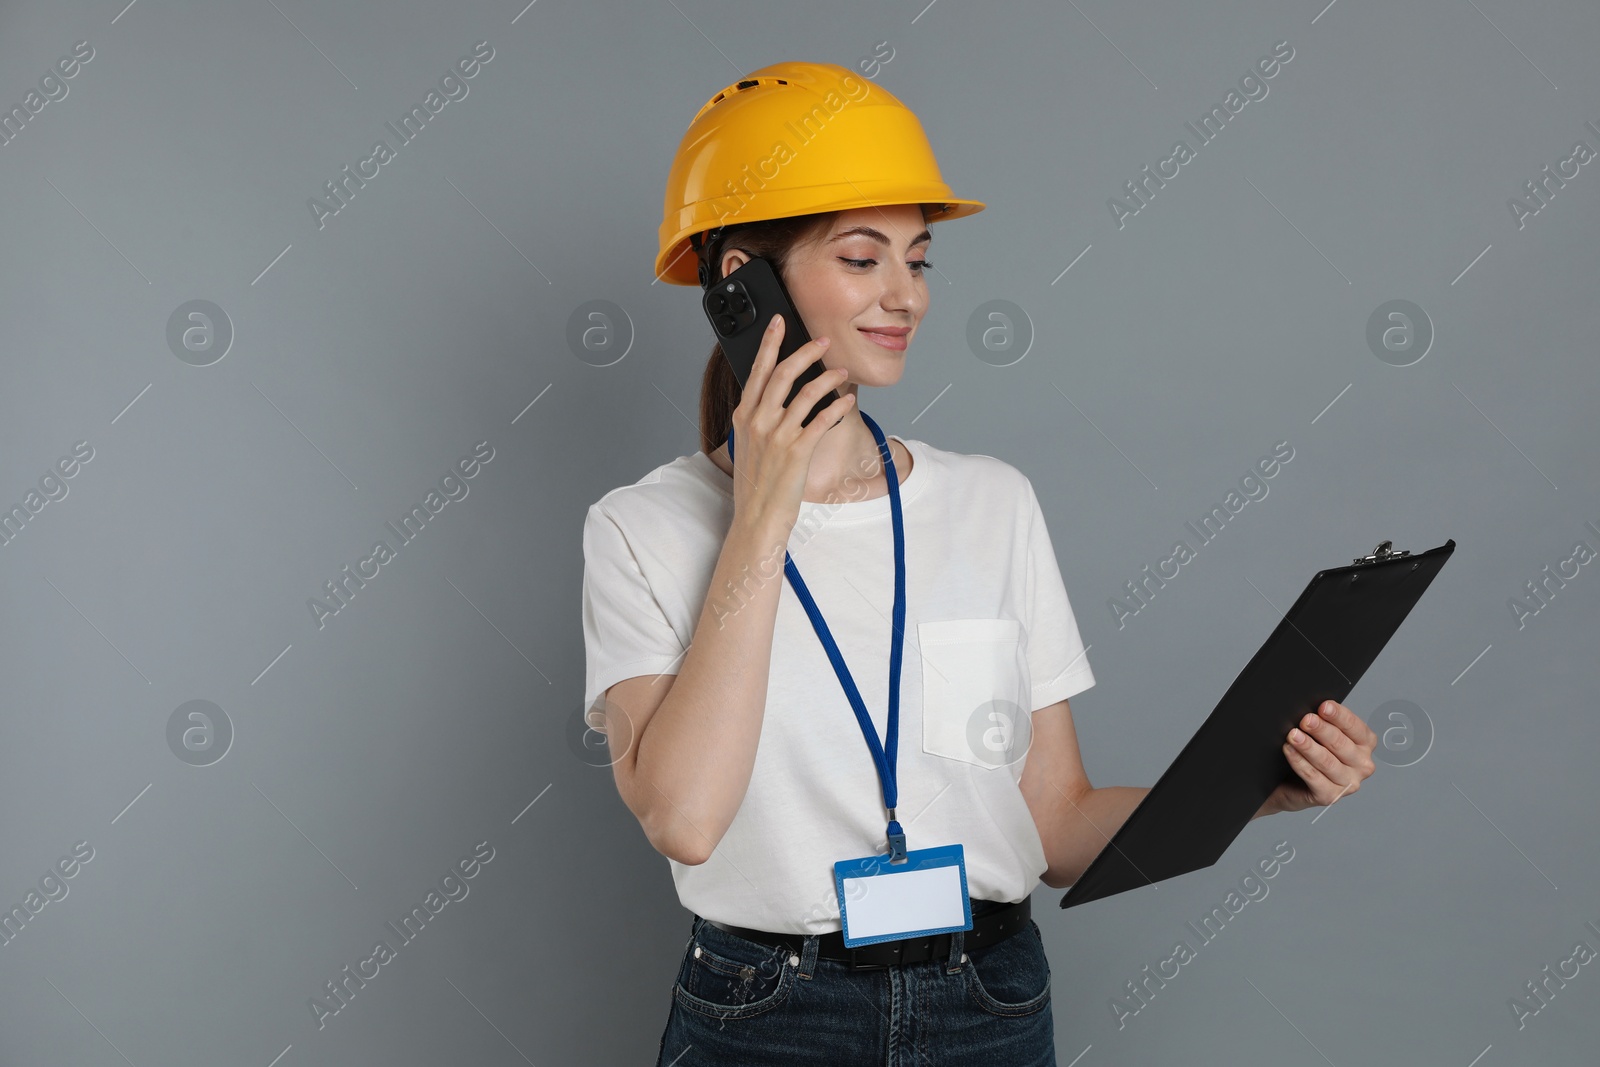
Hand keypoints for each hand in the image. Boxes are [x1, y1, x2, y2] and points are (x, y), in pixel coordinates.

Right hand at [727, 313, 854, 532]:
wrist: (756, 517)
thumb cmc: (754, 484)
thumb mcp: (747, 445)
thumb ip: (757, 419)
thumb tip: (775, 398)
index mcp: (744, 416)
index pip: (758, 370)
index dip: (770, 342)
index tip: (779, 322)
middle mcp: (758, 421)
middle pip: (784, 373)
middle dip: (806, 352)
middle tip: (823, 341)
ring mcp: (777, 435)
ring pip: (807, 392)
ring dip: (829, 378)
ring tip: (842, 373)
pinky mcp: (797, 451)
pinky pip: (823, 419)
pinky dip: (838, 407)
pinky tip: (847, 402)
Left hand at [1259, 701, 1376, 815]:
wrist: (1292, 782)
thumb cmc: (1311, 753)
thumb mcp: (1321, 735)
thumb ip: (1324, 722)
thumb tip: (1313, 710)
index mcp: (1365, 744)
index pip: (1355, 727)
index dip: (1339, 716)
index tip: (1324, 707)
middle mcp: (1362, 765)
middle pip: (1341, 744)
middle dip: (1321, 730)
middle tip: (1305, 720)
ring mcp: (1348, 783)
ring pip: (1327, 761)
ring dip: (1308, 746)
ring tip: (1293, 735)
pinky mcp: (1330, 796)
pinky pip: (1313, 777)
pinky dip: (1299, 762)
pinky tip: (1290, 751)